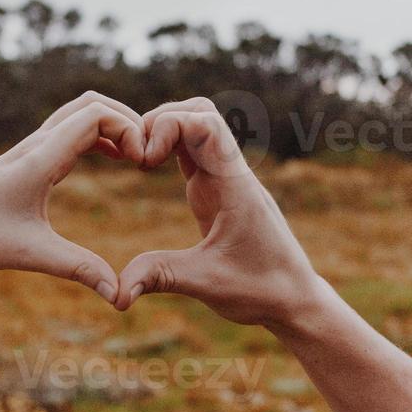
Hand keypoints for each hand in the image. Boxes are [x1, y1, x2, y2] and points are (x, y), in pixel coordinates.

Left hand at [0, 93, 144, 303]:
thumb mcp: (31, 254)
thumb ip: (78, 269)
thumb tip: (118, 295)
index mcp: (39, 159)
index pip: (93, 114)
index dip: (128, 128)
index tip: (141, 162)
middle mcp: (37, 144)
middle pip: (91, 102)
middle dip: (128, 119)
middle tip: (147, 154)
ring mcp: (32, 146)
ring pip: (80, 111)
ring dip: (114, 123)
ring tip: (136, 155)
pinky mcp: (30, 154)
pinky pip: (71, 127)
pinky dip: (100, 132)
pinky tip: (115, 156)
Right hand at [115, 98, 320, 324]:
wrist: (294, 299)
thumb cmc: (260, 290)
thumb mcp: (207, 283)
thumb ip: (160, 277)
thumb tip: (116, 292)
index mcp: (234, 185)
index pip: (206, 123)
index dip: (168, 126)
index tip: (145, 161)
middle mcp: (231, 173)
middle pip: (199, 112)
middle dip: (161, 120)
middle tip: (135, 155)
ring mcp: (225, 178)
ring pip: (197, 124)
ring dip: (165, 129)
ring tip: (139, 160)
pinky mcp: (217, 189)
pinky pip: (193, 148)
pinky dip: (169, 145)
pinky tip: (148, 165)